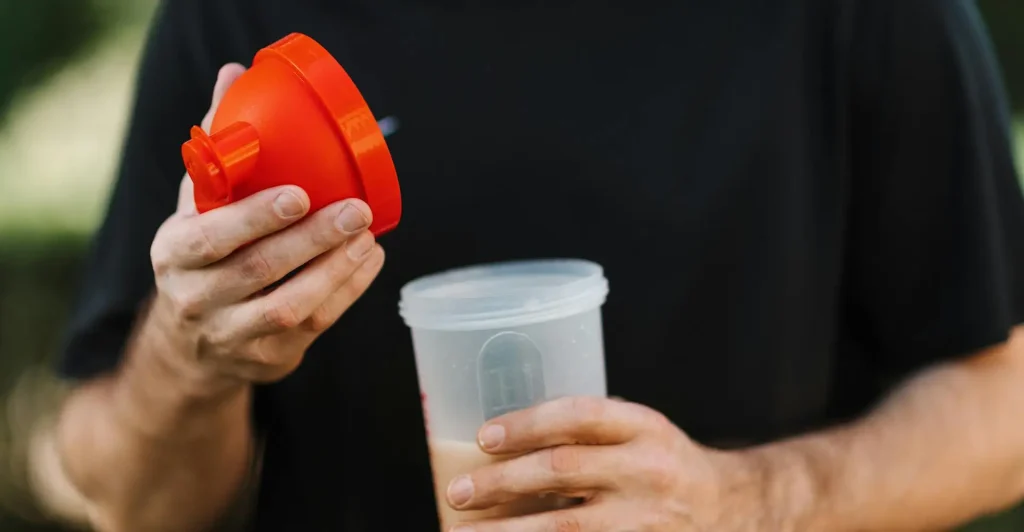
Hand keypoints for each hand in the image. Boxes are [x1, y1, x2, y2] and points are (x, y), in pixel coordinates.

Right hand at [144, 64, 384, 387]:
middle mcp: (196, 298)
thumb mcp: (196, 204)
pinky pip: (316, 325)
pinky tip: (369, 260)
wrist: (190, 346)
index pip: (211, 238)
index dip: (255, 218)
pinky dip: (348, 291)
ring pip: (291, 306)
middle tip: (356, 210)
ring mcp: (233, 334)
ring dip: (336, 270)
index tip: (298, 194)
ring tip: (368, 237)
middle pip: (258, 270)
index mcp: (174, 253)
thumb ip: (218, 145)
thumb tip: (235, 75)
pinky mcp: (269, 357)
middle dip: (312, 240)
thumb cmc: (201, 255)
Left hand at [444, 397, 778, 531]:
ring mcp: (645, 520)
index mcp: (644, 427)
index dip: (527, 424)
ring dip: (509, 531)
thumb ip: (587, 432)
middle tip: (458, 492)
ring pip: (565, 527)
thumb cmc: (666, 464)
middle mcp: (647, 470)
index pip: (578, 416)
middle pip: (563, 471)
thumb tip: (502, 443)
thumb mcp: (639, 432)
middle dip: (502, 482)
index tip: (484, 437)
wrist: (731, 509)